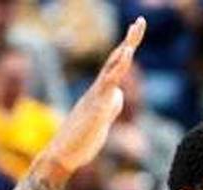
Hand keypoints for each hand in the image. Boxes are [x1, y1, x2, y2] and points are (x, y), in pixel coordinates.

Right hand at [40, 18, 145, 174]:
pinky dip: (117, 70)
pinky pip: (108, 85)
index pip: (116, 68)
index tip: (135, 32)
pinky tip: (125, 59)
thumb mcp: (102, 118)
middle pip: (115, 61)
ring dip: (124, 51)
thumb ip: (110, 104)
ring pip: (111, 69)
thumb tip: (118, 94)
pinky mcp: (96, 107)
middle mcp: (98, 90)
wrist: (62, 154)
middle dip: (129, 41)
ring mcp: (96, 97)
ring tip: (134, 32)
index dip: (126, 51)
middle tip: (140, 21)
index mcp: (101, 93)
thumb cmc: (80, 140)